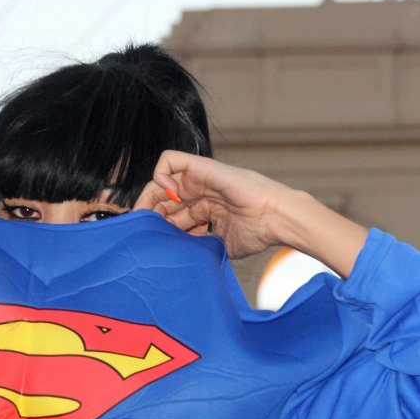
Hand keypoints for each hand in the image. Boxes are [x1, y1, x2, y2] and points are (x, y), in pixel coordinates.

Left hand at [134, 152, 368, 275]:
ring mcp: (199, 179)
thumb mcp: (217, 244)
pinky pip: (170, 160)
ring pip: (160, 183)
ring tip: (154, 219)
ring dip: (152, 201)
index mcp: (203, 210)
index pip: (169, 215)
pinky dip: (161, 176)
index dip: (156, 226)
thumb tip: (175, 257)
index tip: (149, 241)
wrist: (274, 218)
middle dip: (149, 216)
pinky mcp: (201, 167)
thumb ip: (196, 244)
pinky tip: (170, 196)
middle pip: (161, 200)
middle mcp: (198, 193)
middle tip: (145, 231)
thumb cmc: (255, 233)